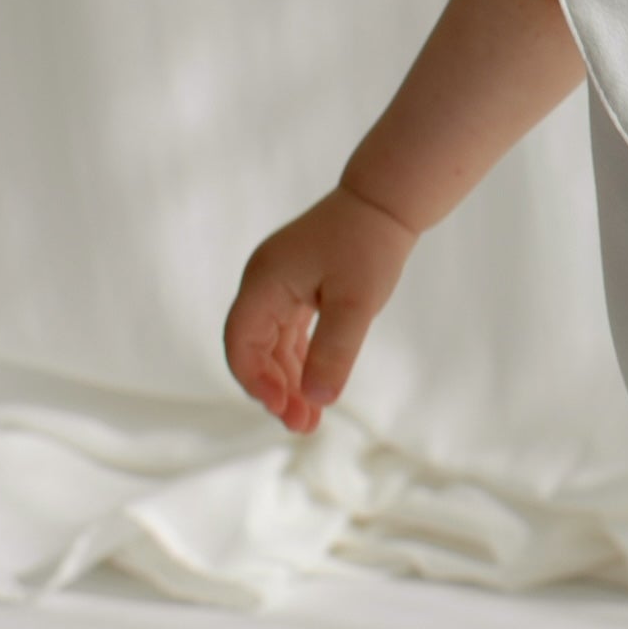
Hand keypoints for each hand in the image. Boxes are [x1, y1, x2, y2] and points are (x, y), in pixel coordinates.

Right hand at [223, 183, 418, 434]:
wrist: (386, 202)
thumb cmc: (370, 245)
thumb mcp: (356, 302)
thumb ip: (334, 350)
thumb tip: (318, 399)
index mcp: (265, 281)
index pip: (241, 342)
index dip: (255, 380)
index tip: (282, 409)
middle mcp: (264, 283)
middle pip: (254, 348)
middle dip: (275, 389)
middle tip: (302, 425)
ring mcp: (279, 285)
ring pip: (272, 344)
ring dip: (288, 380)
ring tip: (309, 419)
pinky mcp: (298, 287)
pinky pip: (289, 333)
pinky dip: (299, 361)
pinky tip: (314, 391)